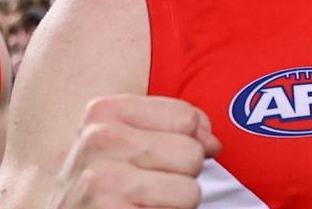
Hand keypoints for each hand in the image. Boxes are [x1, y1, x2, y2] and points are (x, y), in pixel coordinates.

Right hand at [51, 95, 221, 208]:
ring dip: (175, 204)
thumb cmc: (101, 183)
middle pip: (192, 153)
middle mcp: (99, 140)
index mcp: (103, 111)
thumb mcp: (126, 142)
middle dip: (182, 176)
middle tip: (147, 187)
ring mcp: (102, 181)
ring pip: (190, 191)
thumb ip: (172, 129)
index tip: (166, 158)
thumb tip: (213, 142)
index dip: (192, 141)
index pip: (187, 118)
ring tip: (142, 203)